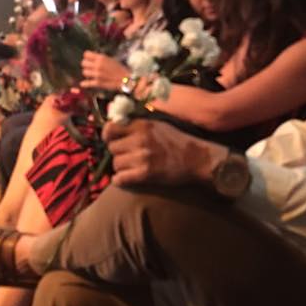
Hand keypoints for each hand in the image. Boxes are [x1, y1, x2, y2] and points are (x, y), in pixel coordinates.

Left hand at [81, 52, 130, 91]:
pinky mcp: (98, 83)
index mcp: (101, 58)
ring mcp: (97, 74)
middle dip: (86, 65)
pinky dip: (85, 84)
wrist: (125, 79)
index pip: (86, 54)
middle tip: (89, 67)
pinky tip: (83, 83)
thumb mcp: (110, 59)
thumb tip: (92, 58)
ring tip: (91, 74)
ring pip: (84, 72)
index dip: (87, 57)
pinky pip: (87, 83)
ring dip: (87, 73)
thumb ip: (101, 58)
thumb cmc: (120, 69)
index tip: (88, 59)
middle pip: (83, 63)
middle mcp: (98, 65)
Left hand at [102, 118, 226, 187]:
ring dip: (121, 168)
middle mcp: (140, 139)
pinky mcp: (145, 174)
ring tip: (132, 167)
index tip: (111, 140)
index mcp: (142, 125)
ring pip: (116, 164)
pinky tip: (128, 178)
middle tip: (127, 156)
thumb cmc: (177, 141)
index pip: (111, 128)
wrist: (197, 158)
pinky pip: (120, 179)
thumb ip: (138, 125)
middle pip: (112, 148)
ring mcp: (142, 156)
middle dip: (117, 153)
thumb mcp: (157, 125)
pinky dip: (121, 180)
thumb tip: (116, 126)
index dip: (108, 136)